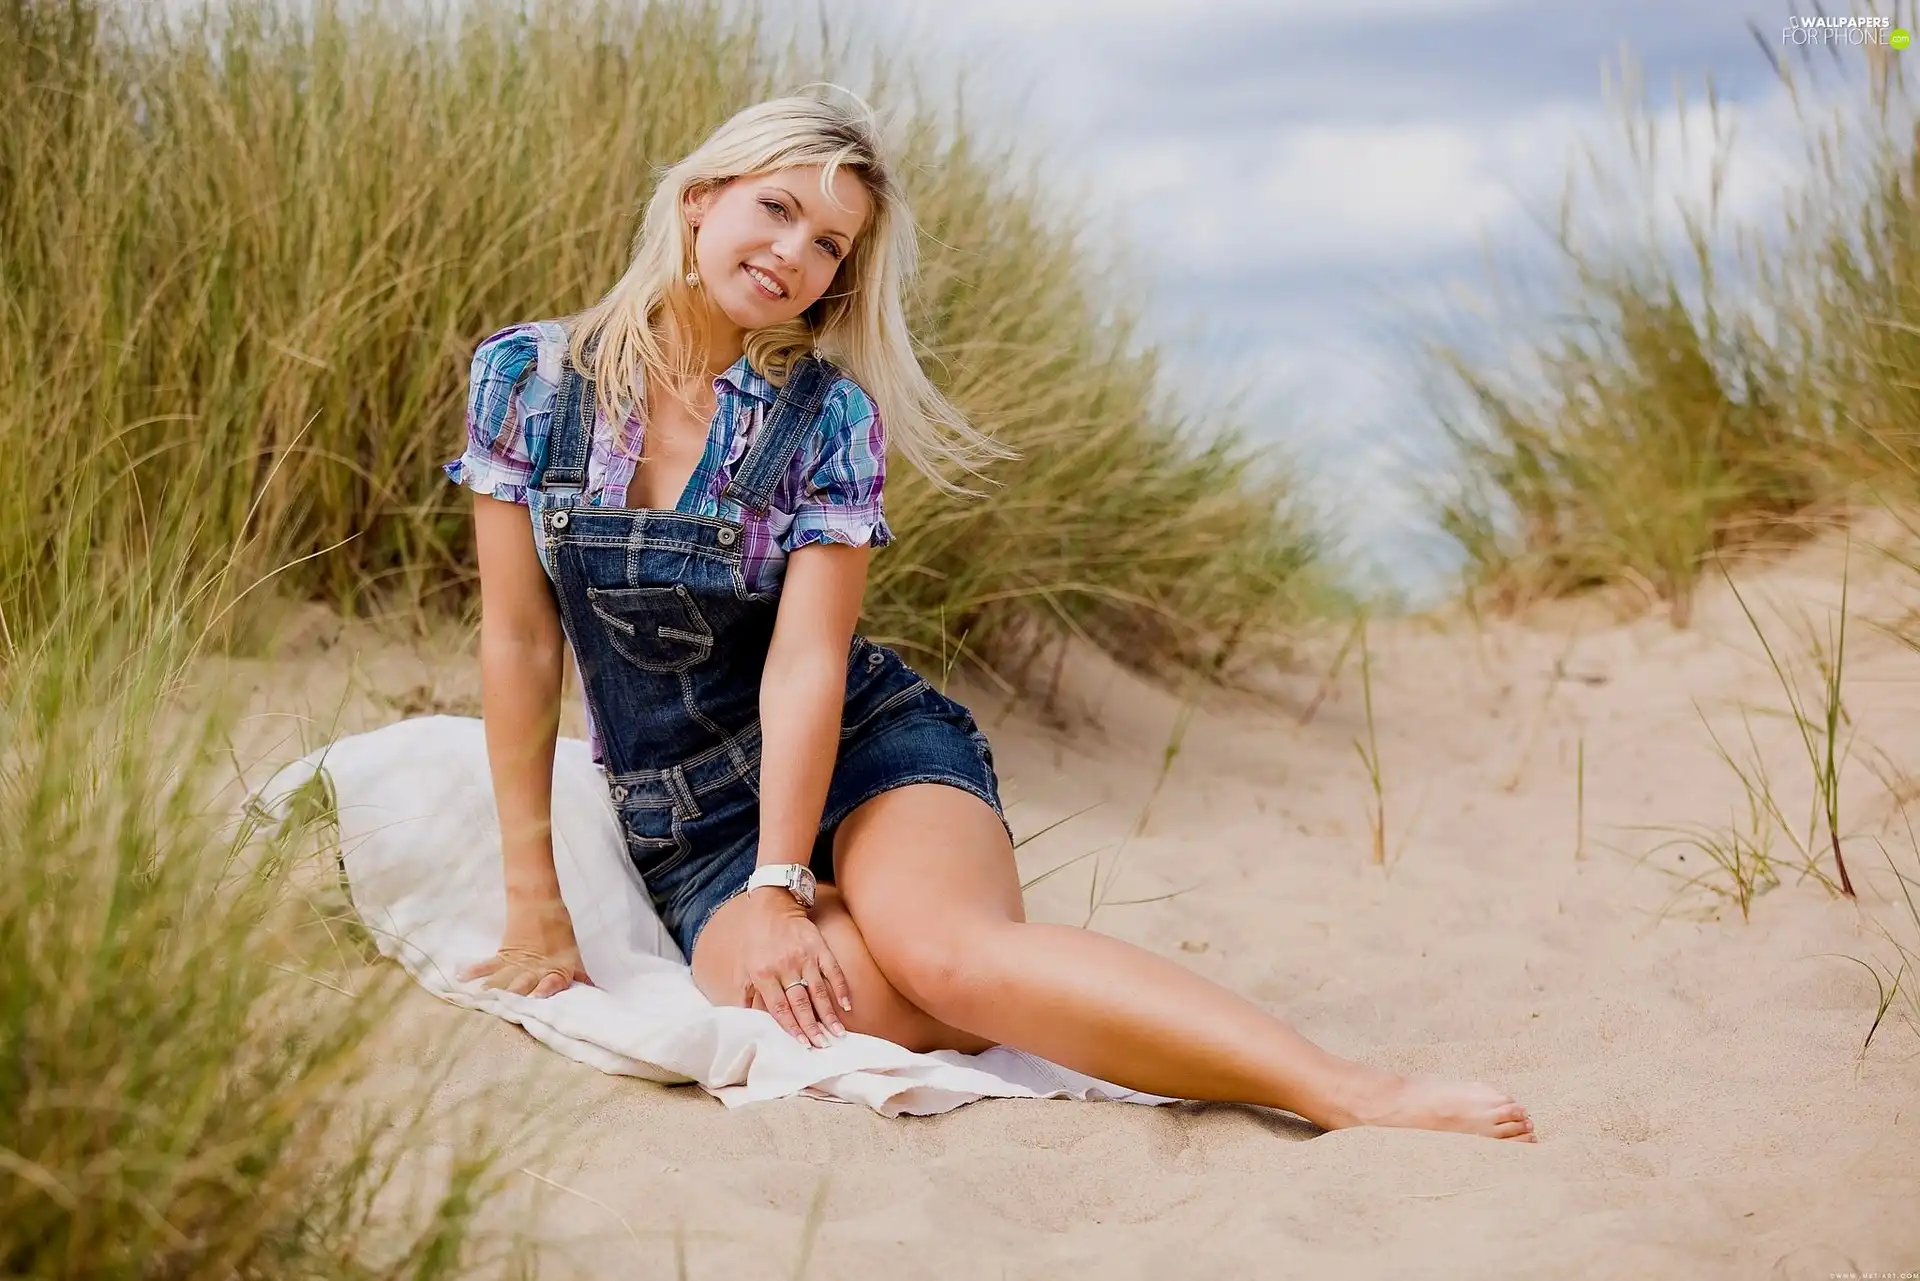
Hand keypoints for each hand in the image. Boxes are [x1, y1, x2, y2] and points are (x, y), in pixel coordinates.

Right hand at [460, 889, 593, 997]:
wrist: (540, 905)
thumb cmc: (559, 932)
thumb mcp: (573, 955)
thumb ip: (580, 975)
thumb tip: (595, 991)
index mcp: (554, 969)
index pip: (551, 983)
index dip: (545, 991)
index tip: (537, 999)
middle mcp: (534, 969)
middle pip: (524, 985)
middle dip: (516, 997)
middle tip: (507, 1008)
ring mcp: (517, 963)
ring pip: (504, 979)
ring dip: (494, 990)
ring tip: (482, 999)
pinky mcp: (503, 955)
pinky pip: (487, 965)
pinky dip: (474, 971)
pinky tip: (461, 977)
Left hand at [736, 888, 852, 1047]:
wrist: (772, 907)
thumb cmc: (756, 941)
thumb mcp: (743, 967)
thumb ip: (745, 995)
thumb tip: (746, 1021)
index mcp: (763, 974)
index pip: (779, 1007)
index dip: (791, 1027)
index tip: (802, 1043)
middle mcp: (784, 967)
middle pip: (800, 1003)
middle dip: (812, 1027)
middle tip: (823, 1045)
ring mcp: (805, 957)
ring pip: (819, 991)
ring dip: (829, 1014)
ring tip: (838, 1033)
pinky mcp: (820, 947)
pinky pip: (833, 971)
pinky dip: (841, 988)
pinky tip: (847, 1005)